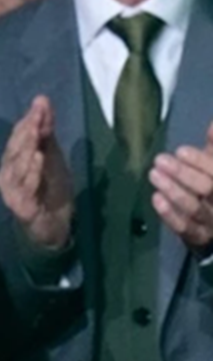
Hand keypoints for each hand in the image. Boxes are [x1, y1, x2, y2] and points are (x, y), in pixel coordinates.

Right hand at [0, 95, 73, 249]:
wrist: (53, 224)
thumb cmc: (50, 188)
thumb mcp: (51, 156)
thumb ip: (46, 131)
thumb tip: (41, 100)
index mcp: (13, 159)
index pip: (18, 136)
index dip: (29, 120)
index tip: (41, 104)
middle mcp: (7, 172)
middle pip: (14, 149)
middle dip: (26, 131)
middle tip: (37, 116)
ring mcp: (11, 189)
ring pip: (16, 166)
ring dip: (26, 148)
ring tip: (36, 133)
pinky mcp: (19, 204)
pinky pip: (24, 186)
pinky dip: (31, 172)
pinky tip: (37, 159)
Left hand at [150, 121, 212, 253]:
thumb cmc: (212, 186)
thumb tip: (212, 124)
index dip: (199, 160)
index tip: (180, 150)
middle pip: (207, 188)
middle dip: (183, 173)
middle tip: (160, 160)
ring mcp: (212, 222)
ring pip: (194, 207)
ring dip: (173, 190)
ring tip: (154, 174)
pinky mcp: (198, 237)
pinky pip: (184, 227)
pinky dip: (170, 214)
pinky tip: (156, 198)